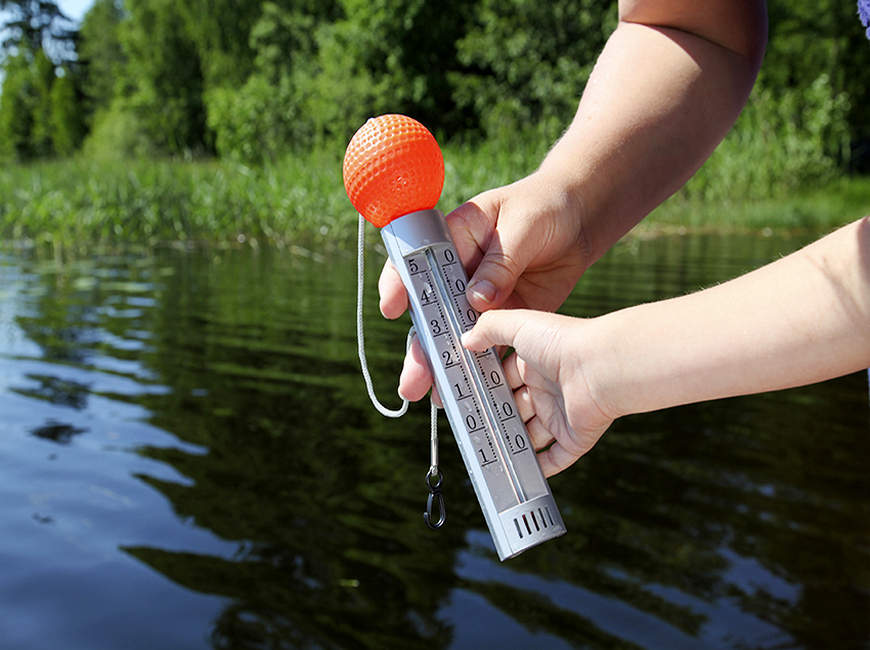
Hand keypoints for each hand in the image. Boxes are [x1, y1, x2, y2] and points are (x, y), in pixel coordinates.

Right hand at [380, 171, 589, 400]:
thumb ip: (499, 262)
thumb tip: (476, 301)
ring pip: (455, 335)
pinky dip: (480, 367)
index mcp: (453, 239)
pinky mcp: (504, 316)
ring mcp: (480, 298)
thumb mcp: (522, 225)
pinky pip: (488, 345)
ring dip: (445, 365)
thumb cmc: (544, 206)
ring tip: (435, 397)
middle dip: (420, 347)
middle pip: (431, 312)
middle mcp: (459, 273)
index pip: (414, 262)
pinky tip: (472, 391)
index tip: (393, 309)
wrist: (579, 220)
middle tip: (412, 380)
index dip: (399, 285)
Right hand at [461, 309, 614, 476]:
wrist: (601, 368)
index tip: (466, 395)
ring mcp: (561, 413)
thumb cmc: (564, 341)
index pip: (505, 377)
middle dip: (495, 416)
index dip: (486, 385)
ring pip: (531, 435)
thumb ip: (490, 328)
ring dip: (512, 443)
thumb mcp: (519, 325)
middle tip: (471, 425)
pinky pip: (555, 458)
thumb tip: (468, 339)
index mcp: (535, 361)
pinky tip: (521, 472)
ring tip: (487, 451)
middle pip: (515, 407)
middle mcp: (548, 387)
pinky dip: (539, 467)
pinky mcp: (574, 437)